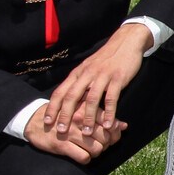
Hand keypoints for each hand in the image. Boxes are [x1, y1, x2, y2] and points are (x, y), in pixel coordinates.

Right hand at [26, 111, 115, 164]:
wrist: (34, 120)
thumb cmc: (62, 115)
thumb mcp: (82, 111)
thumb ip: (103, 117)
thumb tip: (124, 126)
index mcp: (86, 109)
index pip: (111, 123)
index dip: (114, 133)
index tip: (110, 136)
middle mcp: (80, 120)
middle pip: (106, 138)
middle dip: (107, 144)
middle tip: (100, 145)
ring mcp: (71, 133)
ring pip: (97, 149)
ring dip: (96, 153)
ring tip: (91, 150)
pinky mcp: (62, 145)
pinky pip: (84, 157)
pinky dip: (86, 159)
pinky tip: (81, 155)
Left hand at [44, 22, 149, 138]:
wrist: (126, 42)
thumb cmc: (107, 58)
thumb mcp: (89, 67)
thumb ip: (80, 82)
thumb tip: (70, 100)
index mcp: (78, 73)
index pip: (61, 92)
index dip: (53, 107)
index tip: (47, 122)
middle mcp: (87, 74)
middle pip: (72, 97)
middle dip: (65, 115)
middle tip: (62, 130)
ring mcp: (103, 76)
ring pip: (92, 100)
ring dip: (89, 118)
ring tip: (87, 133)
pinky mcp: (118, 79)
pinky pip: (112, 98)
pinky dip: (110, 113)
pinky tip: (109, 124)